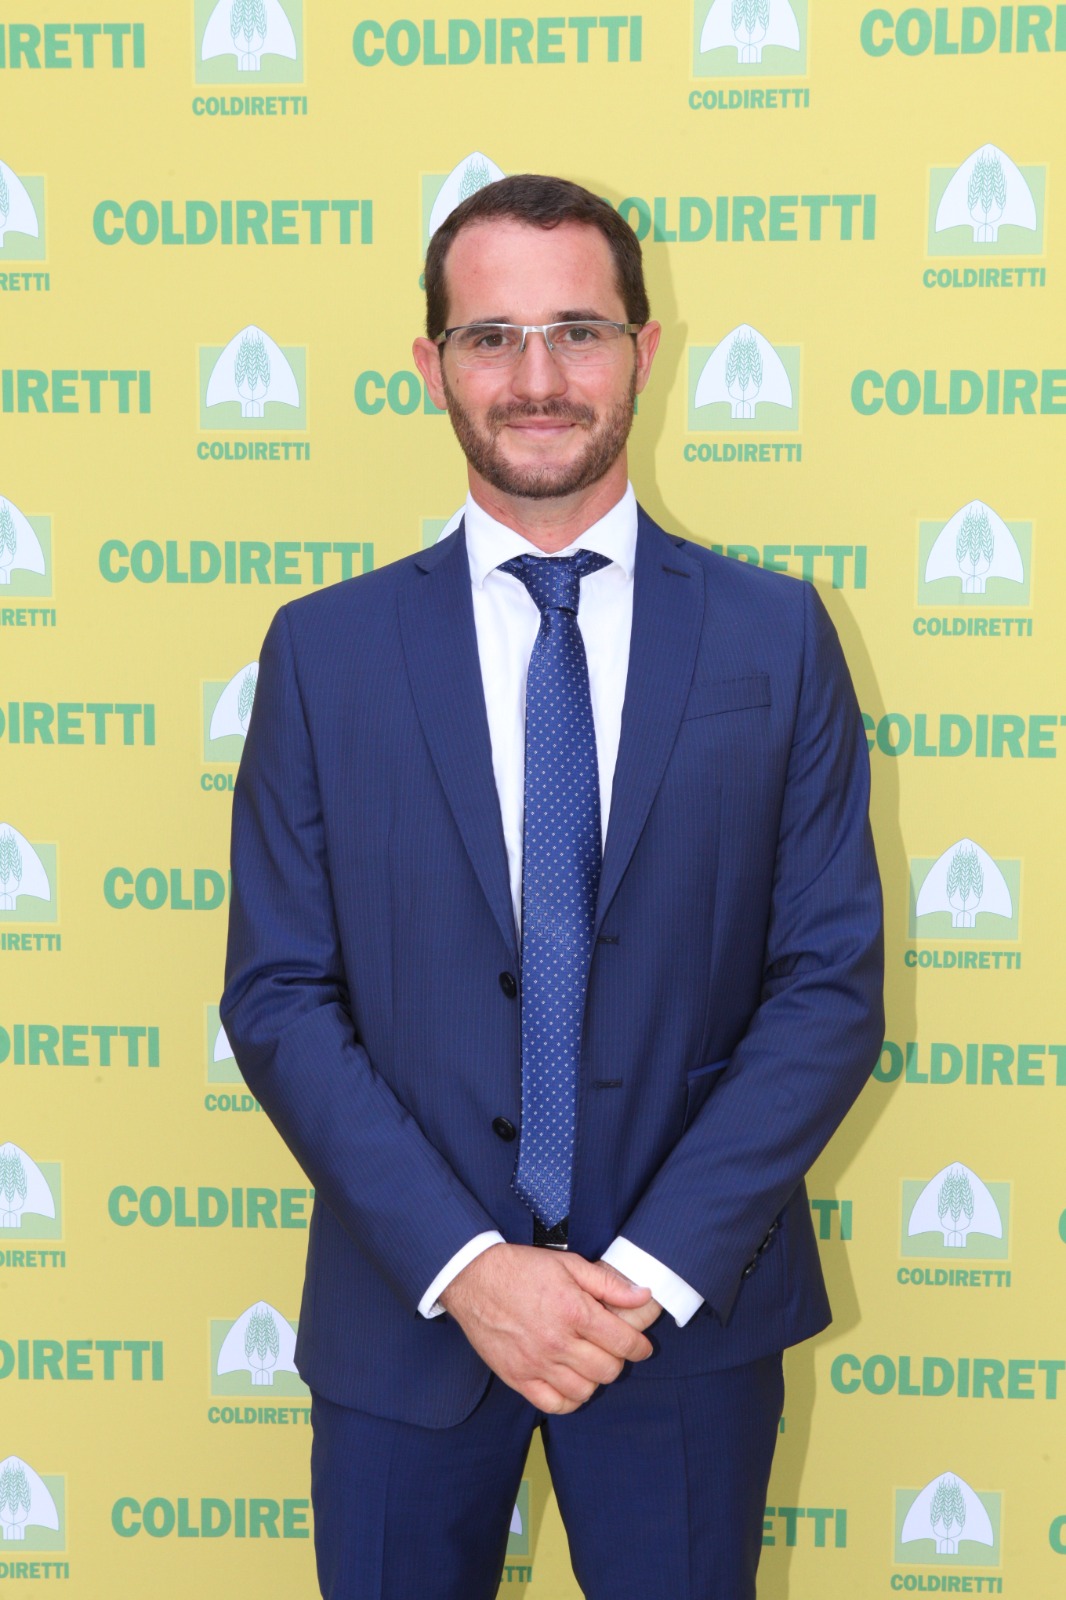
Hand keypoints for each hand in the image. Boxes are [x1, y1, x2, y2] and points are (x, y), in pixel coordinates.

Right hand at [440, 1244, 654, 1413]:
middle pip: (608, 1370)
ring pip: (584, 1391)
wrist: (474, 1278)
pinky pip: (554, 1404)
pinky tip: (569, 1381)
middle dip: (618, 1361)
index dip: (639, 1347)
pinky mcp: (518, 1378)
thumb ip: (608, 1284)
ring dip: (594, 1379)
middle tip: (612, 1349)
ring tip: (589, 1363)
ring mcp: (536, 1364)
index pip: (623, 1343)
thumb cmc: (523, 1268)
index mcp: (574, 1311)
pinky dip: (568, 1398)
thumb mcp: (569, 1264)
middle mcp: (558, 1342)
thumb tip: (643, 1296)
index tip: (641, 1347)